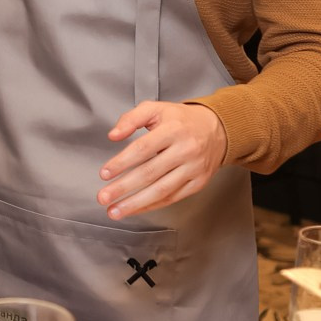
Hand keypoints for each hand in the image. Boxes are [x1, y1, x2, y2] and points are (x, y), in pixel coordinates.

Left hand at [97, 100, 227, 219]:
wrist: (217, 129)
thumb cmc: (181, 120)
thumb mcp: (156, 109)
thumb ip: (131, 118)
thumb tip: (113, 135)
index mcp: (173, 130)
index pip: (143, 149)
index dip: (122, 162)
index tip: (104, 174)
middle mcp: (185, 150)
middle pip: (150, 173)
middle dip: (123, 187)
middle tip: (103, 197)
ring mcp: (193, 169)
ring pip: (161, 190)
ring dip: (135, 203)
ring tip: (115, 211)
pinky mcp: (198, 183)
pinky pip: (172, 198)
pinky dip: (151, 206)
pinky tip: (135, 209)